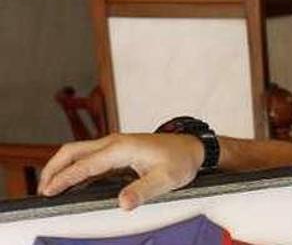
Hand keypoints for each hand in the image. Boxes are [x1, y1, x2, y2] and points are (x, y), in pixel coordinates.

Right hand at [38, 133, 203, 210]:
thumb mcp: (166, 179)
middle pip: (72, 151)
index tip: (49, 191)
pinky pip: (89, 157)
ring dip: (62, 167)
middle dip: (54, 169)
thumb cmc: (181, 160)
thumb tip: (123, 203)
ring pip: (78, 152)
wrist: (193, 148)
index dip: (64, 178)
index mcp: (121, 148)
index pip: (84, 164)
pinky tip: (72, 182)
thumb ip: (143, 191)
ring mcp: (115, 145)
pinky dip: (75, 168)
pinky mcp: (118, 151)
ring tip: (51, 187)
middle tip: (43, 190)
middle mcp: (114, 143)